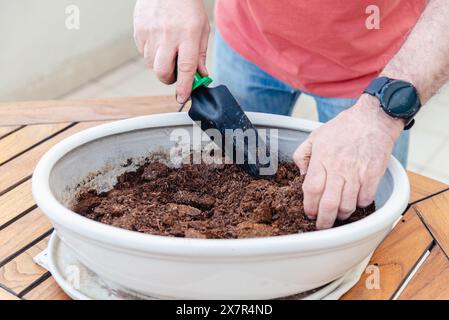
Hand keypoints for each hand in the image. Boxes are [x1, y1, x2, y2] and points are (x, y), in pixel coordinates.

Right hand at [133, 0, 209, 102]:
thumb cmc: (187, 6)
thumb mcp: (202, 29)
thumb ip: (200, 54)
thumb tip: (201, 76)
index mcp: (187, 35)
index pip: (186, 68)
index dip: (185, 86)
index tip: (182, 97)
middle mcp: (168, 36)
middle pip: (162, 72)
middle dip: (168, 79)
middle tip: (175, 74)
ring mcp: (151, 33)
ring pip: (151, 65)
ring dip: (160, 65)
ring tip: (167, 50)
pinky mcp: (139, 31)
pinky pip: (143, 53)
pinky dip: (151, 53)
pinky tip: (158, 41)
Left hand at [293, 94, 403, 228]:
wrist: (373, 119)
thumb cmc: (343, 128)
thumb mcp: (314, 136)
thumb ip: (302, 155)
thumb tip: (301, 174)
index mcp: (322, 159)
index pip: (311, 190)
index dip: (309, 206)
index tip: (309, 213)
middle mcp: (338, 168)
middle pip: (328, 204)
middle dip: (323, 221)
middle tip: (322, 226)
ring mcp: (357, 173)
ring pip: (347, 206)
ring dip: (341, 215)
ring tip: (337, 215)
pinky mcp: (373, 175)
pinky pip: (365, 199)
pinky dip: (359, 205)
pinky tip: (355, 202)